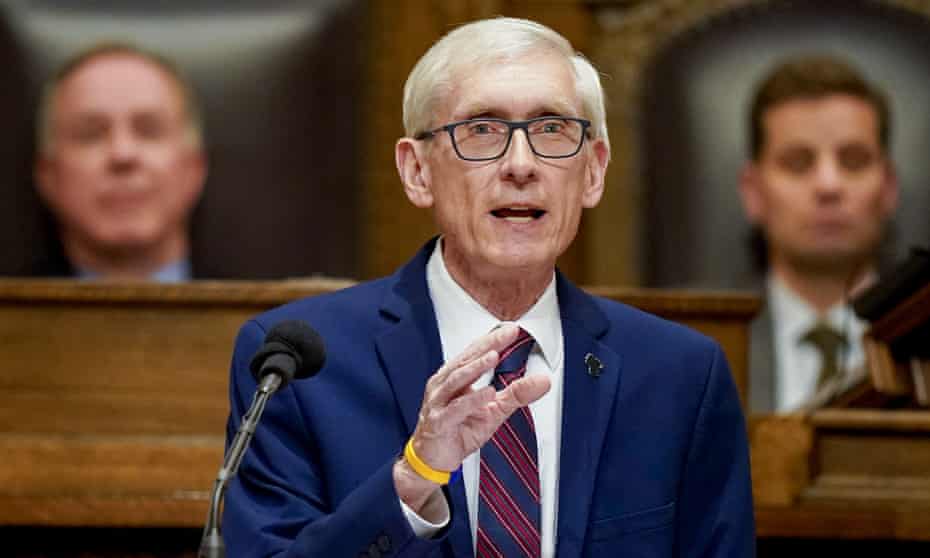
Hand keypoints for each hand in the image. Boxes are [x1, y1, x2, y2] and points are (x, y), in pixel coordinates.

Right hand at [393, 324, 550, 514]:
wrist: (432, 459)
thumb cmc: (458, 431)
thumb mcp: (494, 411)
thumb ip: (517, 394)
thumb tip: (544, 381)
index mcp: (454, 378)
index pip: (474, 353)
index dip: (493, 340)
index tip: (512, 329)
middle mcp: (443, 385)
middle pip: (465, 360)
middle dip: (487, 345)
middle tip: (506, 333)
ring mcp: (438, 403)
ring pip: (456, 379)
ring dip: (476, 367)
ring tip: (494, 355)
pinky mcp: (438, 422)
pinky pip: (455, 409)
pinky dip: (471, 400)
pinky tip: (487, 393)